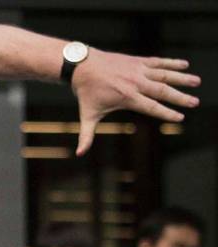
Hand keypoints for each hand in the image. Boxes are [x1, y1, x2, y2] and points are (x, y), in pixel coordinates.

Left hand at [72, 51, 199, 155]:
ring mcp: (137, 71)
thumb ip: (86, 135)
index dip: (166, 113)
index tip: (180, 117)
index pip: (151, 107)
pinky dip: (171, 63)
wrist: (82, 66)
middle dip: (180, 97)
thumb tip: (79, 154)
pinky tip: (185, 65)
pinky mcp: (137, 61)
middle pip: (162, 91)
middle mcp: (135, 83)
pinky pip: (158, 62)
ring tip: (197, 82)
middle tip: (195, 102)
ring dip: (181, 77)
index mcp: (126, 97)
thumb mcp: (87, 115)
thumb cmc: (86, 93)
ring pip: (164, 74)